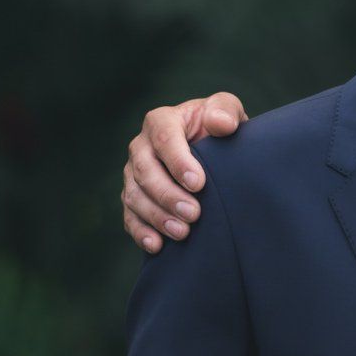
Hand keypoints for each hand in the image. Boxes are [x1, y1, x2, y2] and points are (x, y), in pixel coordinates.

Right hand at [121, 93, 247, 251]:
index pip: (164, 139)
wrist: (213, 150)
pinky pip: (130, 216)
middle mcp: (141, 147)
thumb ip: (224, 111)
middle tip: (194, 214)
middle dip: (168, 195)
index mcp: (161, 121)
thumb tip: (221, 123)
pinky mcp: (133, 198)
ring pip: (135, 196)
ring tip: (183, 232)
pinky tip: (157, 245)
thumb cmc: (219, 127)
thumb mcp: (226, 111)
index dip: (178, 162)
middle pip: (145, 171)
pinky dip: (141, 232)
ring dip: (157, 216)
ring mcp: (133, 174)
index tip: (199, 184)